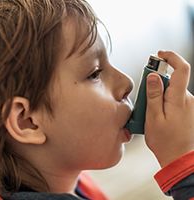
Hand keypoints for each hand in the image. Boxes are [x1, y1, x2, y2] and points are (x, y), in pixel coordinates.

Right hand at [145, 50, 193, 167]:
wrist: (179, 158)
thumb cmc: (165, 141)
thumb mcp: (153, 117)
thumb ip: (154, 95)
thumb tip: (153, 76)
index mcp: (179, 99)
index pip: (181, 69)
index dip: (171, 57)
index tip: (160, 55)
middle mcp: (188, 99)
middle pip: (173, 80)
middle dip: (157, 82)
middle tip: (145, 95)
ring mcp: (189, 105)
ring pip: (172, 90)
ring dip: (159, 95)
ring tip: (150, 111)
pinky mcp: (188, 111)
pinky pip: (174, 99)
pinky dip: (164, 102)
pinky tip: (158, 115)